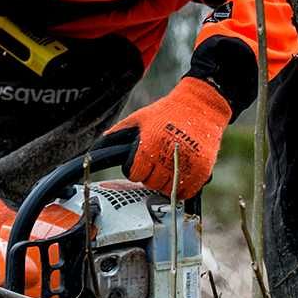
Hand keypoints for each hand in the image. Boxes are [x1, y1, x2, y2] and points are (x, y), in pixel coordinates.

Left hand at [107, 77, 232, 200]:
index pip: (134, 174)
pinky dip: (182, 188)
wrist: (201, 106)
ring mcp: (186, 165)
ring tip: (168, 169)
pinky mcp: (202, 170)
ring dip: (166, 183)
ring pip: (168, 190)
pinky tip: (180, 177)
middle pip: (150, 183)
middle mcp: (167, 157)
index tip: (140, 164)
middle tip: (156, 165)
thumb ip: (117, 133)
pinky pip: (187, 192)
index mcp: (149, 146)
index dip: (135, 170)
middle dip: (150, 176)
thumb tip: (95, 148)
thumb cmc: (169, 111)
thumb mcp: (140, 118)